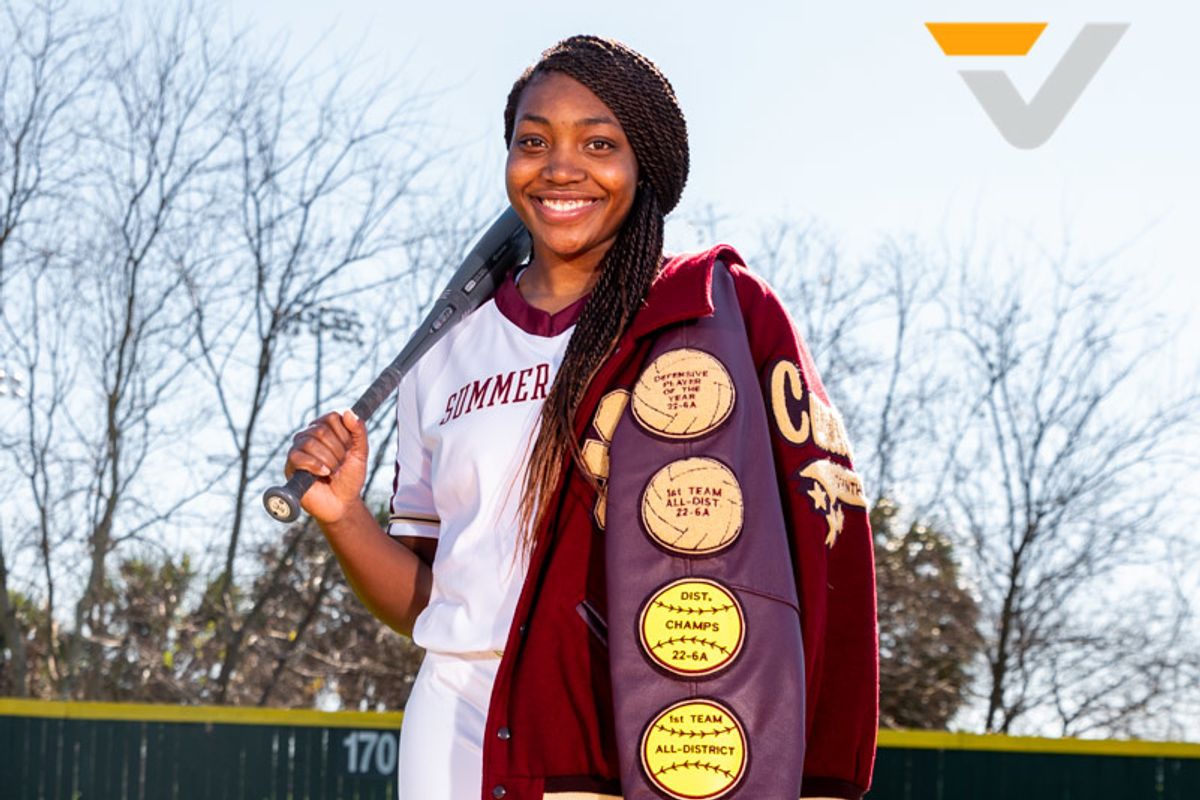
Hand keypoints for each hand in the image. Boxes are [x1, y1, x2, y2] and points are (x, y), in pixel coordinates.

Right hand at [284, 409, 367, 523]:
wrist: (342, 503)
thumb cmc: (350, 478)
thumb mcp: (360, 454)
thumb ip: (359, 432)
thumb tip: (348, 411)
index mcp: (325, 429)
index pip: (332, 417)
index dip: (345, 435)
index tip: (349, 451)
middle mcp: (309, 435)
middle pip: (321, 430)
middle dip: (337, 451)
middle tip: (340, 465)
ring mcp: (298, 449)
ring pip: (310, 443)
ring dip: (328, 460)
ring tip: (332, 472)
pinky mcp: (291, 465)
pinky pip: (298, 456)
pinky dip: (314, 465)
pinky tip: (324, 473)